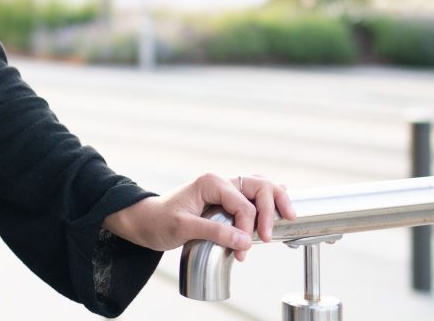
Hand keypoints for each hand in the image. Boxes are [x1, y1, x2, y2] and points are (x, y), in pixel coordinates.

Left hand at [102, 173, 296, 261]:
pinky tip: (281, 204)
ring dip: (274, 203)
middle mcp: (220, 182)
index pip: (243, 205)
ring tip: (287, 218)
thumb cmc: (160, 222)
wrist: (146, 222)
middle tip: (268, 237)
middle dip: (269, 211)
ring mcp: (224, 189)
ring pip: (260, 187)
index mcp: (210, 183)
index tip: (243, 251)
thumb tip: (245, 240)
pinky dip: (268, 200)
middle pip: (259, 187)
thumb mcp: (183, 228)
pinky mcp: (225, 200)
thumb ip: (214, 232)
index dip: (248, 227)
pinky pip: (252, 195)